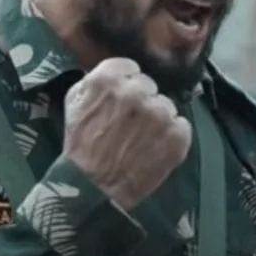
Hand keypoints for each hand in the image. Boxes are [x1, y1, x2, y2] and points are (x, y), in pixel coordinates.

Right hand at [61, 58, 191, 209]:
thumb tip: (114, 71)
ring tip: (142, 139)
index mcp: (109, 78)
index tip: (121, 101)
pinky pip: (181, 125)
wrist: (92, 187)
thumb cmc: (80, 144)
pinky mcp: (177, 135)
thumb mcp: (74, 101)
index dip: (126, 84)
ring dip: (157, 119)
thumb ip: (94, 80)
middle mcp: (137, 92)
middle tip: (130, 123)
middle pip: (149, 86)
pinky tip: (155, 148)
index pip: (130, 68)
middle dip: (142, 101)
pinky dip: (172, 136)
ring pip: (166, 105)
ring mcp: (160, 113)